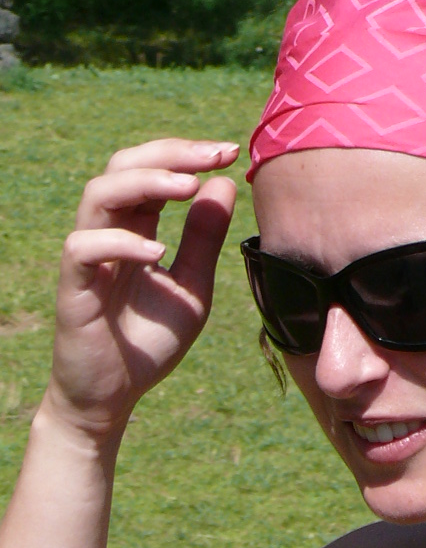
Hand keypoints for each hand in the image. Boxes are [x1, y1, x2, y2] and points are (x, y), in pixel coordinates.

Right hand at [45, 139, 239, 437]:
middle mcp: (107, 232)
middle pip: (122, 165)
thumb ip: (204, 240)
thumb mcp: (192, 288)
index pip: (154, 172)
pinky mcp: (73, 287)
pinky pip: (83, 248)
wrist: (113, 395)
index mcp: (135, 228)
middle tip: (214, 154)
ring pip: (99, 194)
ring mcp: (87, 257)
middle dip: (170, 154)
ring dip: (145, 183)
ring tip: (188, 187)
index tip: (229, 152)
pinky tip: (158, 252)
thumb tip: (224, 184)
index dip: (187, 155)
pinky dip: (120, 243)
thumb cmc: (148, 343)